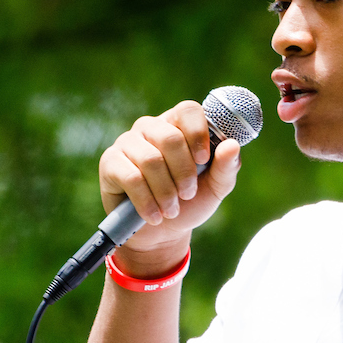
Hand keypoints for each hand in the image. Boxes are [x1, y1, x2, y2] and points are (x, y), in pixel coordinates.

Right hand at [98, 100, 240, 272]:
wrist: (162, 232)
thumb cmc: (190, 202)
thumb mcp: (216, 187)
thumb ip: (227, 167)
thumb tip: (232, 145)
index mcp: (179, 125)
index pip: (188, 110)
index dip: (198, 134)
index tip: (204, 162)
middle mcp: (151, 127)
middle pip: (170, 138)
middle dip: (184, 173)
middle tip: (187, 195)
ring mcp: (128, 142)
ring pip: (151, 160)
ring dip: (166, 192)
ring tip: (172, 210)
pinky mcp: (110, 162)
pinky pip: (131, 177)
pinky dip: (147, 202)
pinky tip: (154, 217)